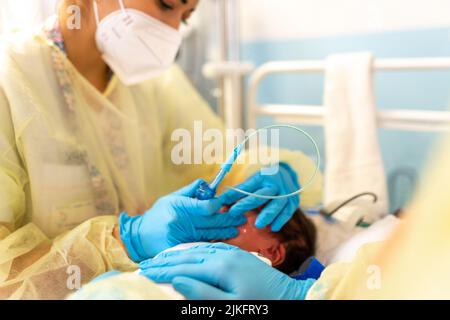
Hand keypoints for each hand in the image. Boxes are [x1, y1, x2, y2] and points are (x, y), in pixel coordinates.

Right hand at [119, 180, 245, 261]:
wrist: (140, 237)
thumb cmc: (157, 214)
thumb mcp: (170, 197)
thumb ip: (190, 190)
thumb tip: (207, 184)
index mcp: (180, 207)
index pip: (205, 207)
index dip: (218, 205)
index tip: (225, 202)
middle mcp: (182, 223)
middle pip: (211, 221)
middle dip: (228, 219)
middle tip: (242, 216)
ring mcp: (183, 237)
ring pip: (210, 233)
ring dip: (226, 231)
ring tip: (238, 228)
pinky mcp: (183, 248)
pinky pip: (203, 243)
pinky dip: (215, 240)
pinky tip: (226, 239)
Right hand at [139, 243, 314, 299]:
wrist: (289, 296)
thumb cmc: (260, 305)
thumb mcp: (232, 307)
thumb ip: (203, 294)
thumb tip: (177, 281)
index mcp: (220, 268)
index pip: (183, 268)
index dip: (162, 271)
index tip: (143, 273)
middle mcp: (224, 255)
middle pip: (187, 256)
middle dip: (165, 261)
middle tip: (145, 264)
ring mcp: (232, 253)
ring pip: (197, 249)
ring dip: (177, 253)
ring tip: (160, 257)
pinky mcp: (237, 254)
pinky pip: (209, 248)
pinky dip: (193, 249)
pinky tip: (188, 252)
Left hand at [219, 162, 299, 231]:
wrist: (288, 173)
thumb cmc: (265, 180)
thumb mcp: (253, 181)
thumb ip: (239, 191)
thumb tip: (220, 201)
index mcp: (262, 177)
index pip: (247, 187)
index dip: (235, 195)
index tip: (224, 204)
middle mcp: (274, 184)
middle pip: (261, 194)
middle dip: (247, 204)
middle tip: (235, 213)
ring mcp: (286, 192)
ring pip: (277, 203)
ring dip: (268, 214)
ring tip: (258, 225)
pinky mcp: (294, 200)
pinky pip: (288, 211)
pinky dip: (281, 220)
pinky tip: (273, 228)